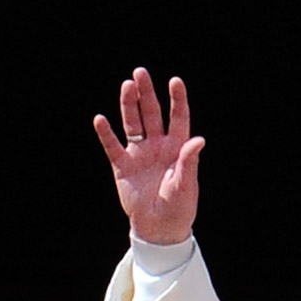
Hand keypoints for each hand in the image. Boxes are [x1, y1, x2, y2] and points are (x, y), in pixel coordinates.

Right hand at [93, 67, 204, 243]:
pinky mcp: (122, 166)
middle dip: (147, 93)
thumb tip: (199, 139)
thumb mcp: (186, 184)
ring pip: (133, 124)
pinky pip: (112, 147)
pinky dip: (106, 134)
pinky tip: (100, 119)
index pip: (178, 117)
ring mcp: (139, 154)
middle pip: (152, 113)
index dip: (177, 99)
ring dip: (129, 105)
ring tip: (126, 86)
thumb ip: (189, 161)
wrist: (160, 227)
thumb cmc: (179, 206)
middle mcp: (157, 145)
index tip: (174, 81)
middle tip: (140, 72)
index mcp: (177, 147)